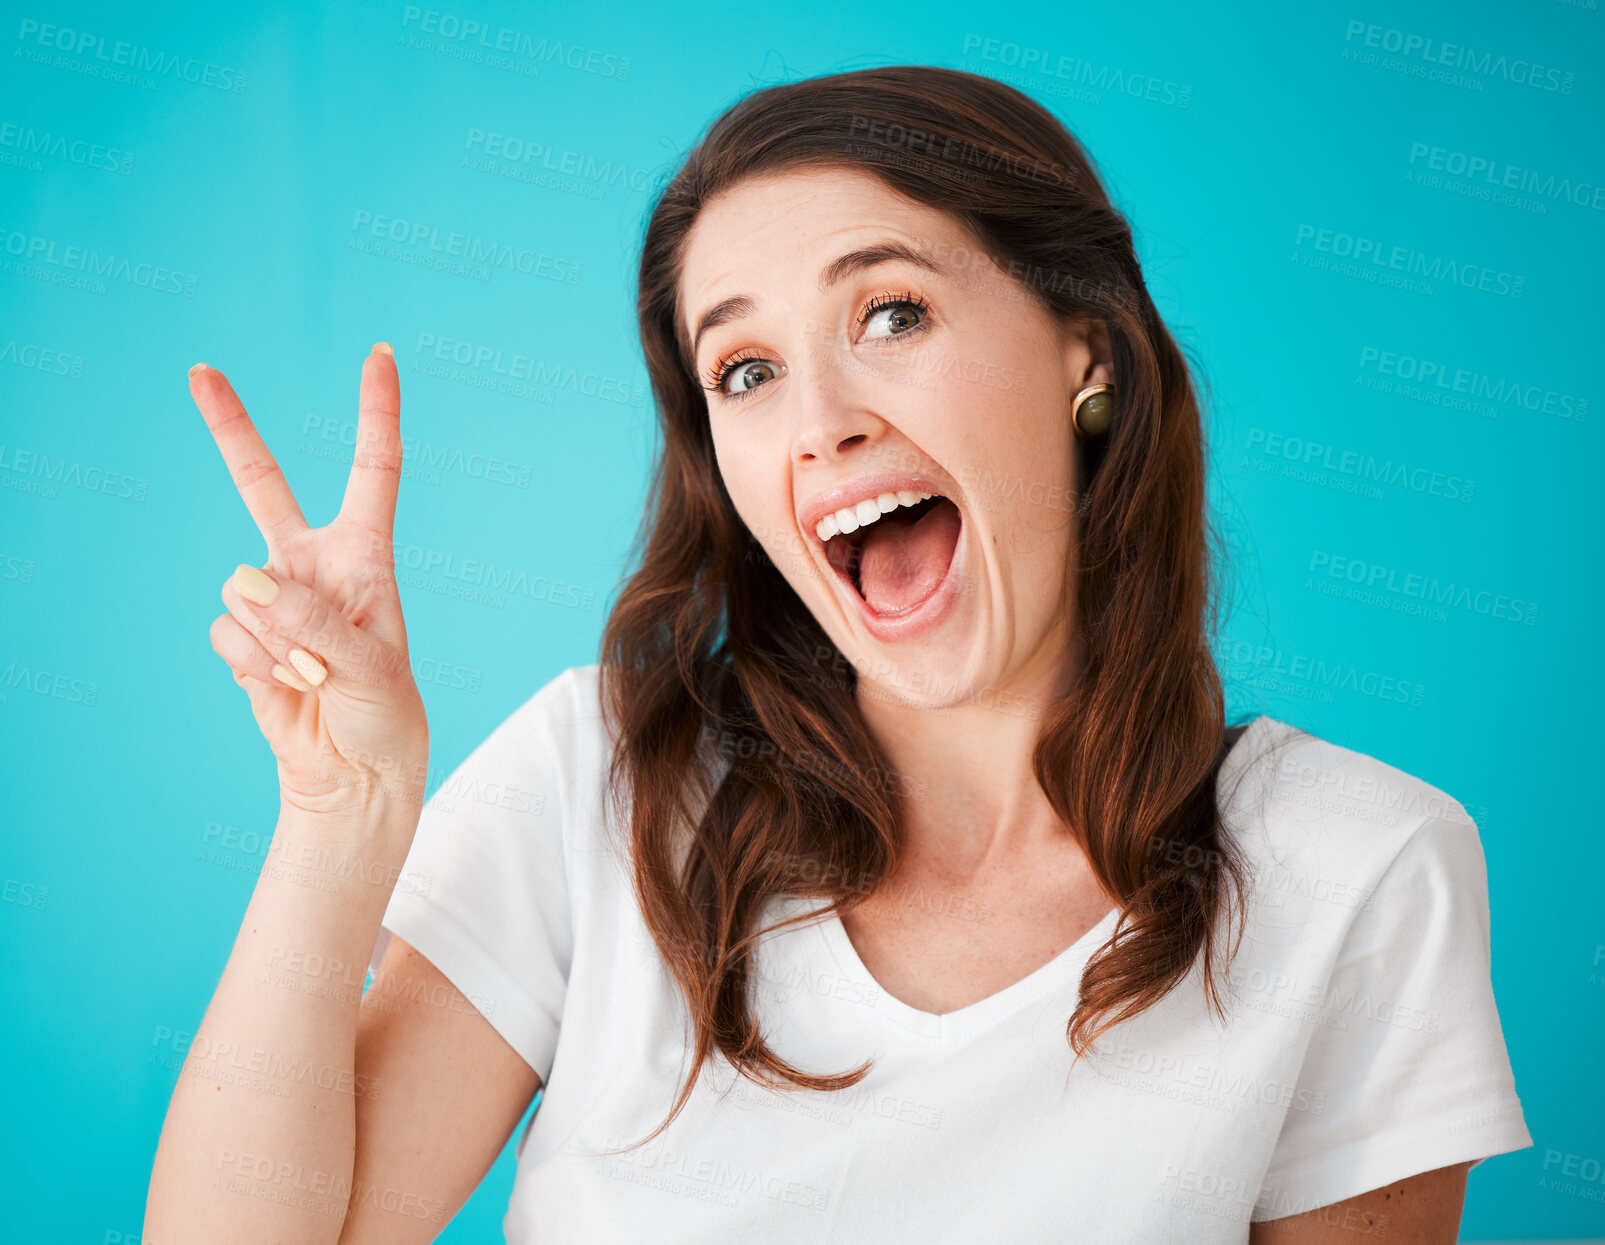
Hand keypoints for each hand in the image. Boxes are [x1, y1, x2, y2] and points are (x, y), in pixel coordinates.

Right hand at [194, 344, 429, 818]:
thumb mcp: (371, 667)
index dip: (376, 412)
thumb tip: (242, 580)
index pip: (374, 469)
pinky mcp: (242, 637)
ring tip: (315, 673)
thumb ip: (313, 621)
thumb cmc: (384, 712)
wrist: (353, 771)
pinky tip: (285, 685)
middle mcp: (312, 564)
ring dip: (279, 640)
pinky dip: (256, 665)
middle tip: (199, 370)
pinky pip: (227, 634)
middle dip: (230, 427)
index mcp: (366, 554)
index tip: (380, 354)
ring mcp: (271, 598)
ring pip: (243, 591)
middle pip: (261, 485)